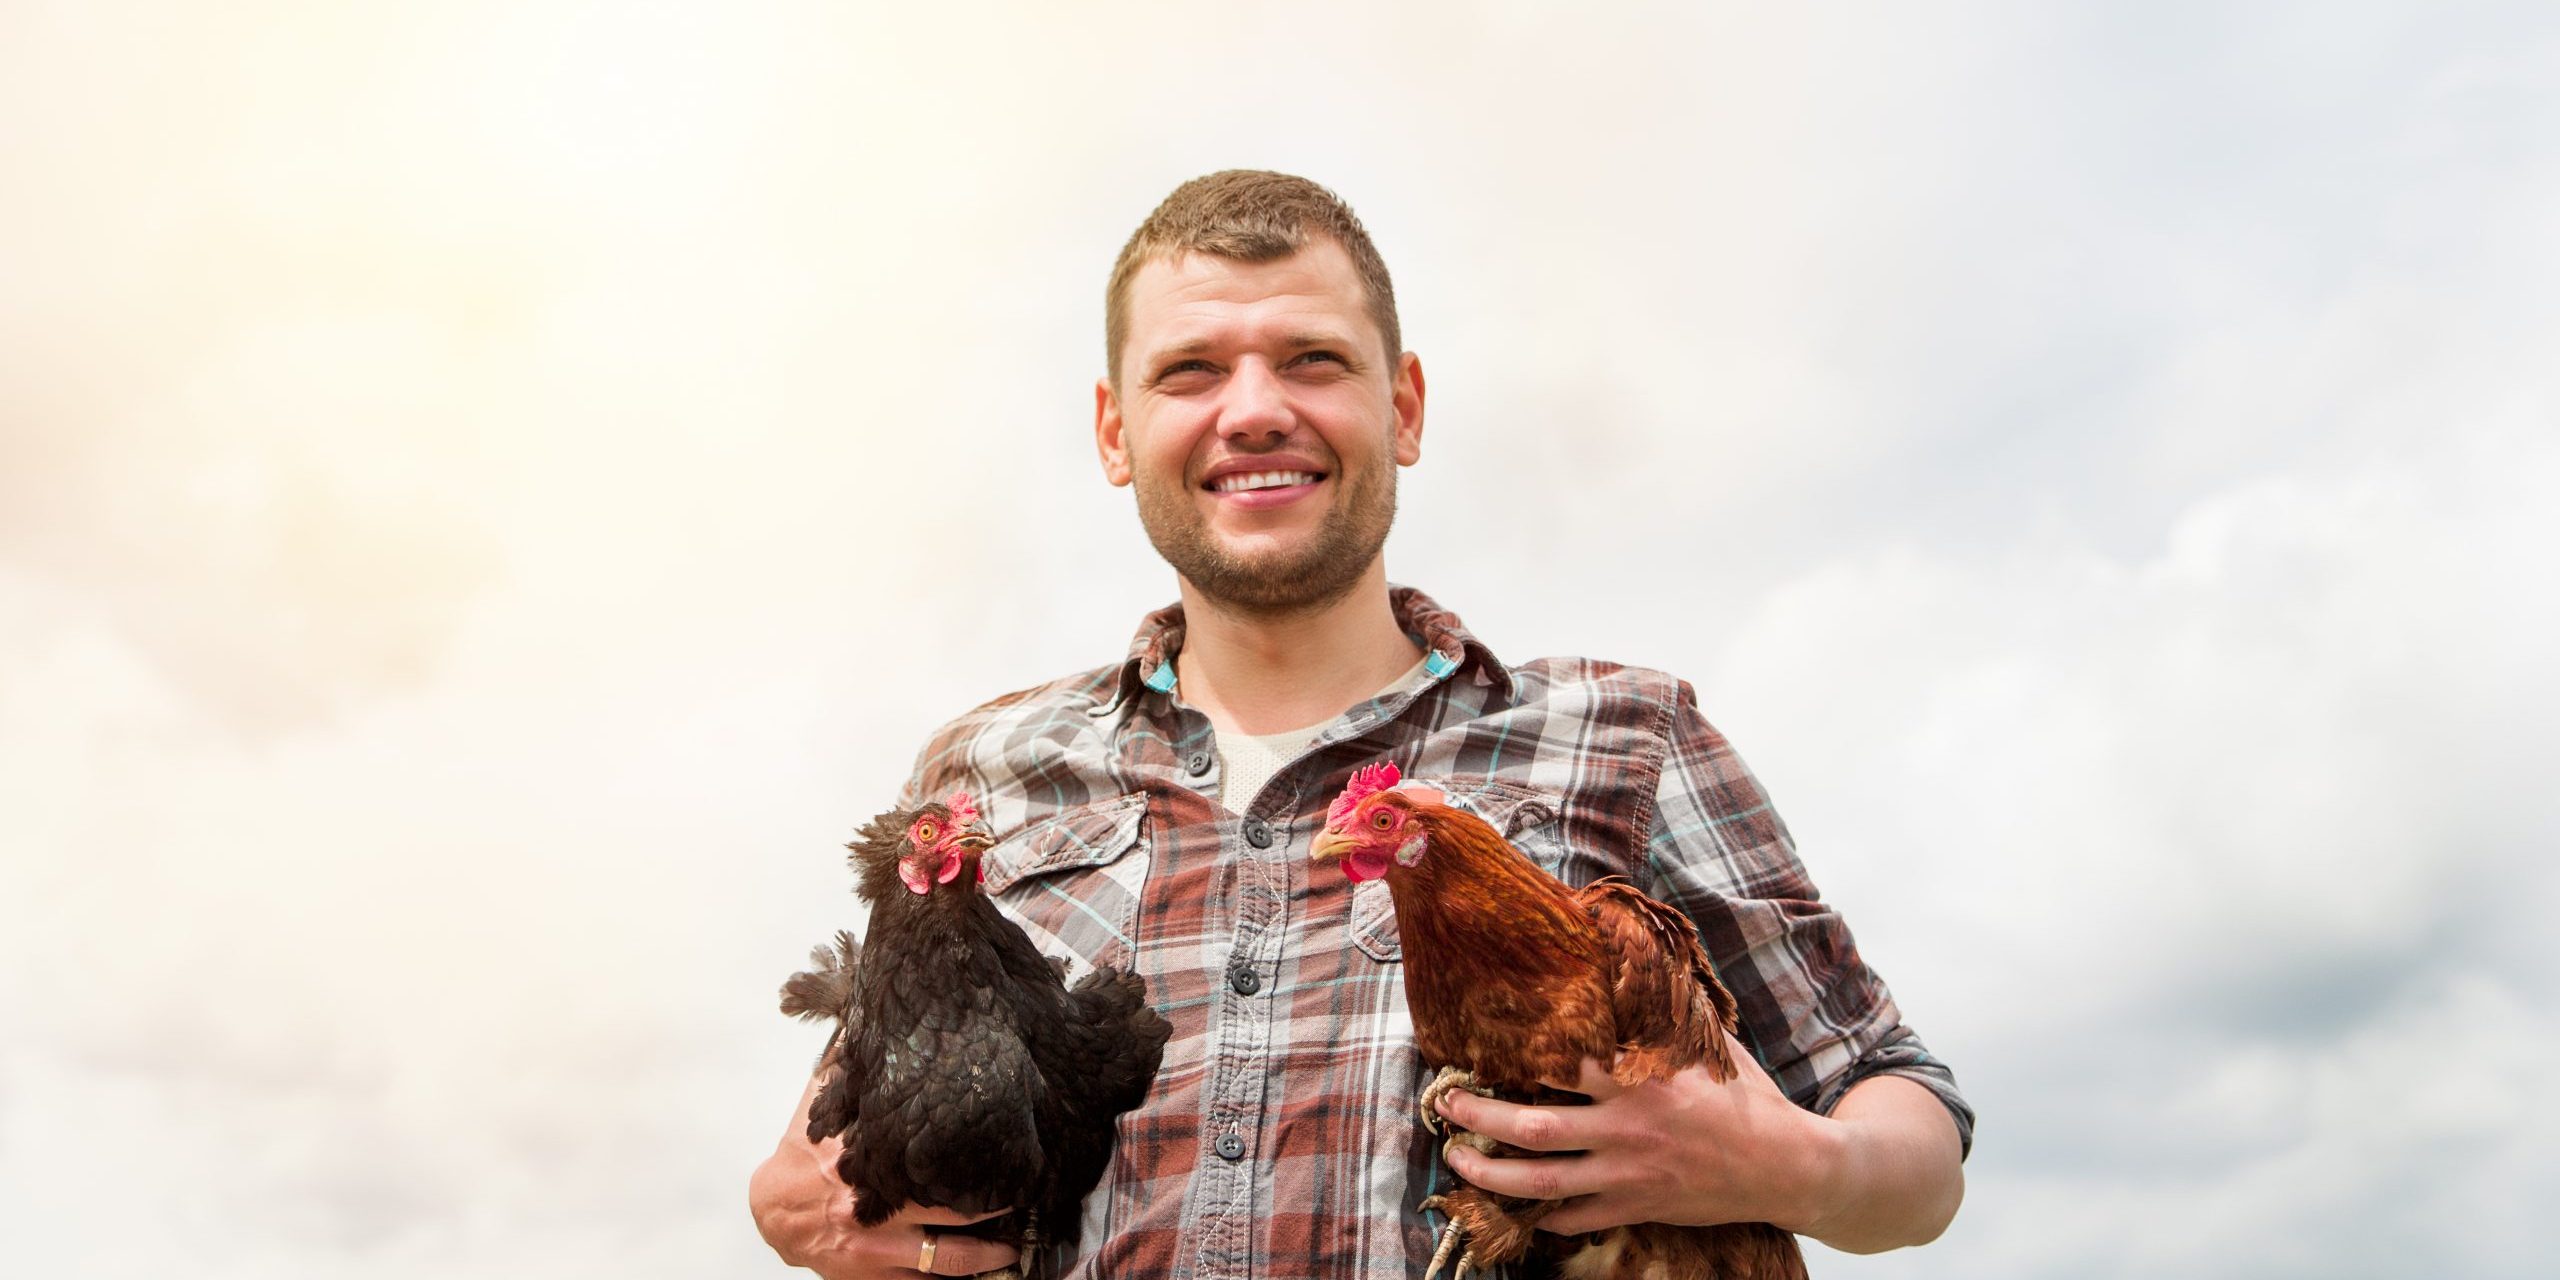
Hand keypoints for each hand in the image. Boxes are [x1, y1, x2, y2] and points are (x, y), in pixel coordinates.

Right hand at [751, 1079, 1019, 1276]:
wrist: (772, 1210)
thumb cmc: (805, 1153)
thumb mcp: (822, 1103)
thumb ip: (846, 1065)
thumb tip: (862, 1015)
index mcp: (863, 1160)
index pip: (924, 1156)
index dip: (970, 1156)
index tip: (1006, 1151)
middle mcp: (871, 1206)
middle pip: (945, 1211)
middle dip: (989, 1209)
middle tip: (1026, 1199)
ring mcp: (874, 1246)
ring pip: (941, 1257)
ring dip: (983, 1255)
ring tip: (1014, 1247)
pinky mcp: (871, 1274)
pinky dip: (948, 1279)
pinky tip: (978, 1273)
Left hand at [1431, 1034, 1837, 1235]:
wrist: (1789, 1166)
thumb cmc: (1749, 1098)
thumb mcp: (1708, 1047)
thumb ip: (1666, 1018)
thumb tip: (1642, 965)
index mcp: (1638, 1082)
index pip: (1562, 1065)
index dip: (1514, 1055)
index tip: (1478, 1045)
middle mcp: (1624, 1130)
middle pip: (1533, 1127)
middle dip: (1480, 1115)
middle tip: (1445, 1104)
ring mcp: (1627, 1176)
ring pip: (1541, 1181)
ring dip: (1490, 1172)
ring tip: (1457, 1159)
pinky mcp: (1638, 1207)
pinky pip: (1576, 1217)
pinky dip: (1543, 1215)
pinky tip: (1519, 1207)